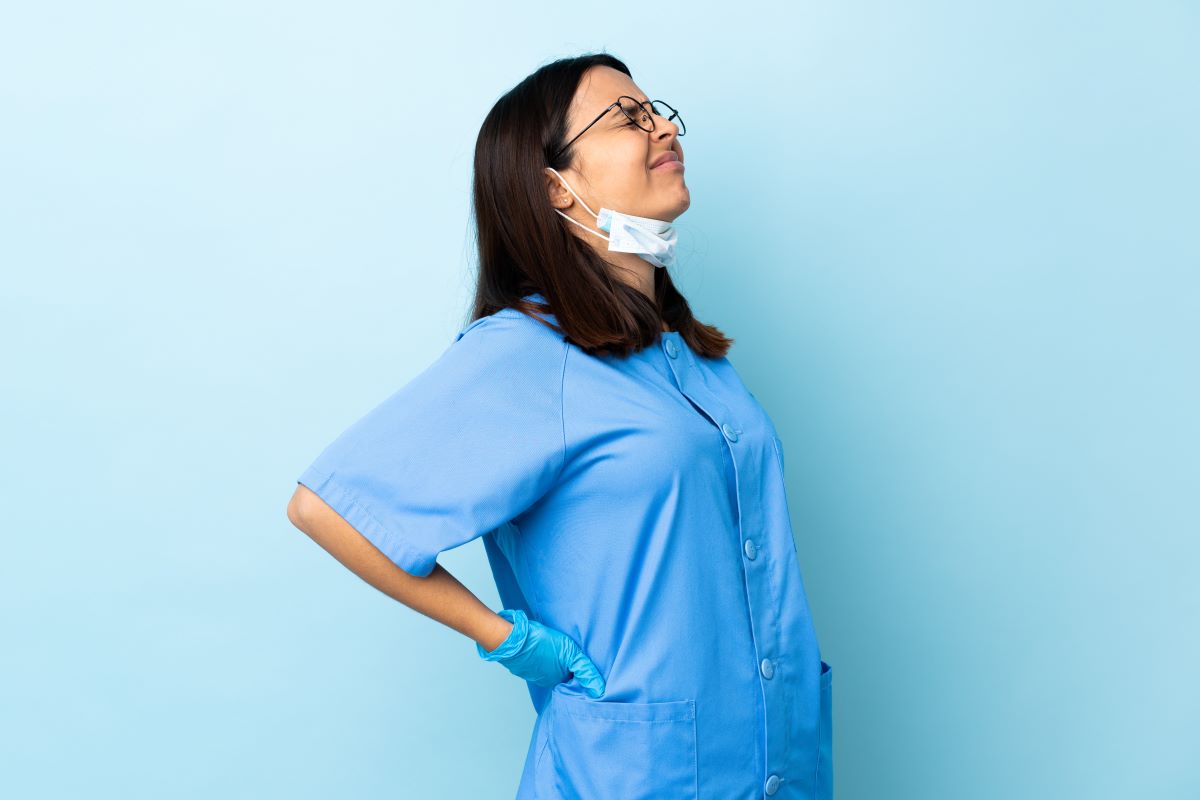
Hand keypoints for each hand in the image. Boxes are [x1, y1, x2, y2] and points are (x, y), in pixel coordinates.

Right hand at [476, 609, 605, 697]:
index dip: (579, 672)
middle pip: (560, 675)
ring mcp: (531, 673)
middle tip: (571, 656)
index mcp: (558, 679)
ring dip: (553, 662)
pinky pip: (536, 664)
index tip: (584, 665)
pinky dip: (541, 658)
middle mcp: (544, 680)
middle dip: (566, 668)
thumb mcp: (569, 652)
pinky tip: (543, 649)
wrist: (511, 638)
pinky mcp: (522, 664)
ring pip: (548, 669)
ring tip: (558, 651)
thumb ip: (585, 670)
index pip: (573, 679)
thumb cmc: (541, 643)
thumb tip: (599, 691)